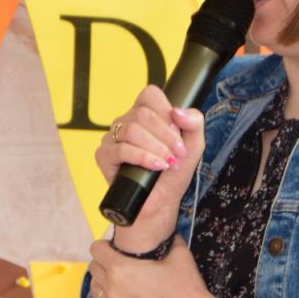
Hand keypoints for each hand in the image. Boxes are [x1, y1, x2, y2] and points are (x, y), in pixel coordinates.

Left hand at [89, 237, 216, 297]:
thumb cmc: (186, 287)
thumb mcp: (180, 256)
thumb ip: (172, 241)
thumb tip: (171, 234)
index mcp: (121, 268)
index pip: (97, 250)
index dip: (103, 245)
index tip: (110, 246)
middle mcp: (112, 288)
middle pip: (93, 270)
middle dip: (101, 262)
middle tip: (115, 261)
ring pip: (95, 292)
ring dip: (101, 284)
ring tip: (112, 282)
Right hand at [96, 85, 204, 252]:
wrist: (161, 203)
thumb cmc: (173, 173)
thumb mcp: (194, 146)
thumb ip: (194, 123)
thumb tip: (178, 111)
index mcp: (145, 114)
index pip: (150, 95)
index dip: (167, 111)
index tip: (179, 133)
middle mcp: (126, 122)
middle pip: (143, 113)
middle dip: (166, 135)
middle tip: (177, 153)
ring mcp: (113, 138)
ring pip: (132, 130)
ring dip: (156, 147)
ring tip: (168, 163)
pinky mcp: (104, 156)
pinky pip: (121, 149)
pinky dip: (143, 157)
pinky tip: (156, 166)